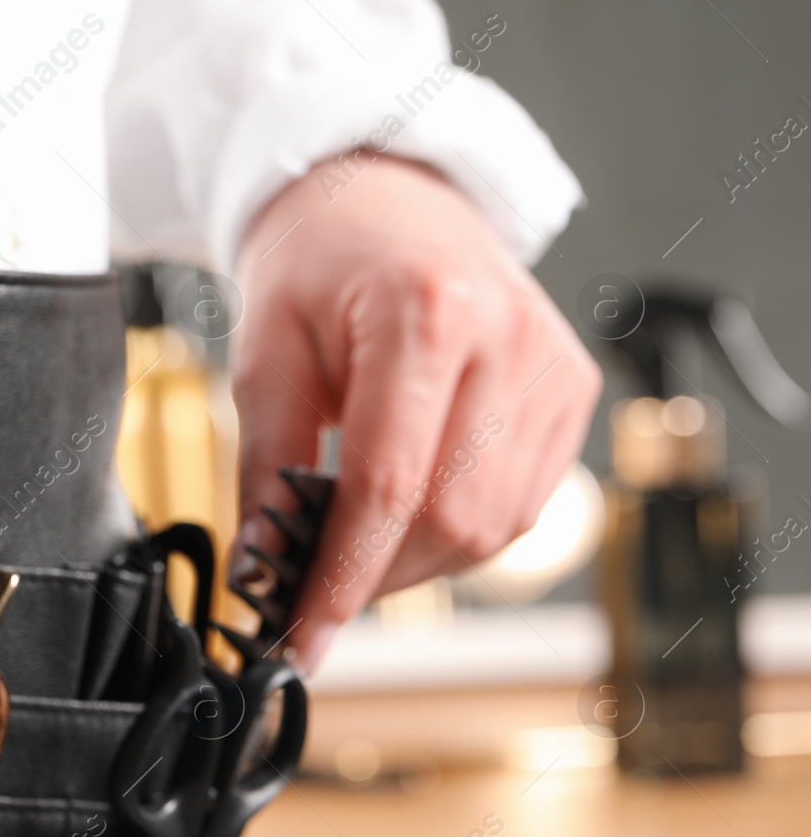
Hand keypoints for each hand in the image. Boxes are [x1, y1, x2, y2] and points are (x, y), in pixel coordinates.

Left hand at [231, 156, 600, 671]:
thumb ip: (267, 464)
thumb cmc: (320, 265)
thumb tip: (263, 568)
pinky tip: (409, 511)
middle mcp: (508, 339)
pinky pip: (521, 506)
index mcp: (426, 312)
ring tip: (355, 542)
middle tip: (314, 589)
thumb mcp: (265, 353)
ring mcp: (553, 366)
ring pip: (492, 527)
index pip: (389, 485)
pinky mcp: (572, 391)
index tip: (304, 635)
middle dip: (375, 576)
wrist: (386, 201)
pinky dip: (458, 531)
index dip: (343, 576)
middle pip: (450, 519)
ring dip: (415, 562)